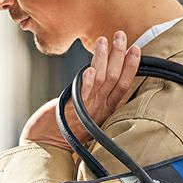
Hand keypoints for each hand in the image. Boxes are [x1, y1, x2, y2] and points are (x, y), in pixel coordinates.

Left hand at [19, 31, 140, 147]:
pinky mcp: (72, 111)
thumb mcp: (86, 112)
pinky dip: (86, 82)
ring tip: (103, 41)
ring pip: (100, 82)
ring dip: (102, 60)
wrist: (47, 147)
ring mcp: (87, 109)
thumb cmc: (64, 129)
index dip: (130, 68)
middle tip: (120, 36)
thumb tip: (97, 72)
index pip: (123, 86)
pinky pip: (82, 95)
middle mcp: (99, 109)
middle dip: (118, 56)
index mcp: (106, 110)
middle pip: (113, 79)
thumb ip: (94, 96)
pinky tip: (89, 68)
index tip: (135, 49)